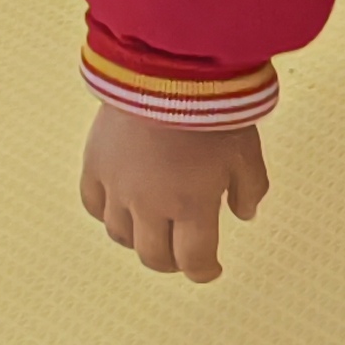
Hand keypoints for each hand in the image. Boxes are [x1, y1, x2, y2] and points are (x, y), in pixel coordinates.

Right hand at [80, 105, 268, 283]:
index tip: (211, 271)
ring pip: (120, 236)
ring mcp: (117, 187)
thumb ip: (250, 189)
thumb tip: (245, 215)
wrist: (167, 72)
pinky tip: (121, 210)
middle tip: (183, 256)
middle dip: (172, 262)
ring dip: (140, 241)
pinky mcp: (94, 165)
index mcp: (192, 205)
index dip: (204, 272)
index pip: (194, 258)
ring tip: (155, 232)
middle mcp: (149, 205)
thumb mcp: (248, 152)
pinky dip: (108, 216)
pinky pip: (94, 206)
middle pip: (154, 255)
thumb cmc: (214, 111)